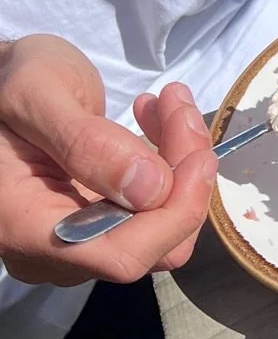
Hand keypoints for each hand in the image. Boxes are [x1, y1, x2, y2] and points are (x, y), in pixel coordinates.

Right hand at [0, 37, 217, 287]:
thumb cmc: (4, 83)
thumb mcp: (37, 94)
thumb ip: (88, 143)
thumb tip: (152, 189)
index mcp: (25, 228)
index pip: (120, 255)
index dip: (173, 215)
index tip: (198, 155)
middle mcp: (53, 252)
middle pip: (153, 245)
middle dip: (183, 177)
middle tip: (177, 105)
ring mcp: (79, 242)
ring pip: (163, 228)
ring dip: (181, 164)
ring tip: (167, 102)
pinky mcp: (99, 224)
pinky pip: (154, 212)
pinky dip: (170, 165)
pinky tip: (156, 118)